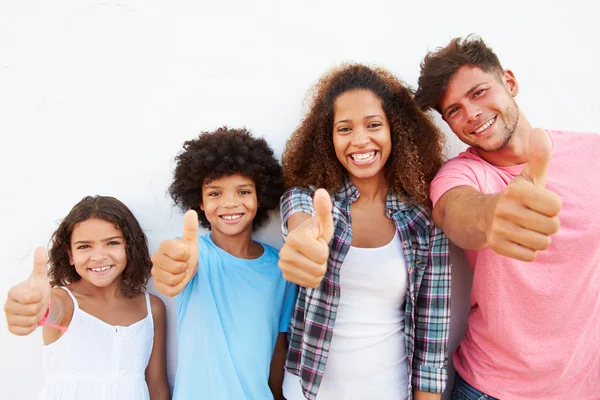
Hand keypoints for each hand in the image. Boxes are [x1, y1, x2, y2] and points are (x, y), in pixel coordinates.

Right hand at [5, 247, 50, 334]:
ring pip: (30, 321)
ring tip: (34, 311)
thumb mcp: (40, 277)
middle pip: (33, 310)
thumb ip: (40, 264)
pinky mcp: (11, 328)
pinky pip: (25, 331)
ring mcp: (8, 317)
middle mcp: (7, 305)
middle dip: (40, 307)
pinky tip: (30, 319)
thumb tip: (40, 248)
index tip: (37, 294)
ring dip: (37, 317)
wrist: (36, 304)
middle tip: (37, 304)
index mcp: (13, 292)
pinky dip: (32, 327)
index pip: (32, 298)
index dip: (40, 296)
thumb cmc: (37, 290)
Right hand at [151, 210, 198, 296]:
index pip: (180, 253)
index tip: (186, 254)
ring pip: (173, 280)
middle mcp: (156, 258)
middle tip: (184, 264)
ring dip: (182, 277)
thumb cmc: (187, 253)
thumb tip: (191, 212)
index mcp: (164, 245)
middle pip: (176, 268)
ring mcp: (155, 272)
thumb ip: (190, 228)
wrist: (185, 266)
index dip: (187, 255)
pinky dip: (178, 287)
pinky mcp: (157, 285)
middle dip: (185, 267)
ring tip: (181, 272)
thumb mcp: (191, 241)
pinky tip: (178, 281)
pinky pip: (170, 290)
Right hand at [278, 189, 333, 287]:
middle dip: (322, 260)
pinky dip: (313, 277)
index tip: (317, 240)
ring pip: (315, 279)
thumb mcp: (323, 220)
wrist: (302, 239)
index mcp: (294, 238)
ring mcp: (283, 266)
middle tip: (315, 250)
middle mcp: (284, 253)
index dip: (324, 248)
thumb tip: (322, 192)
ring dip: (318, 269)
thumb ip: (323, 208)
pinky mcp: (286, 276)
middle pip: (319, 269)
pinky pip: (310, 284)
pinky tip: (308, 265)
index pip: (322, 255)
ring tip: (312, 257)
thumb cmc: (315, 230)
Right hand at [486, 128, 561, 260]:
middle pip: (552, 226)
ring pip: (542, 243)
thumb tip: (539, 131)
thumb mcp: (526, 177)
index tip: (539, 204)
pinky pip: (530, 256)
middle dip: (547, 224)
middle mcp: (505, 209)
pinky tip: (518, 240)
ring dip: (538, 238)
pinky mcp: (496, 246)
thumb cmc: (514, 197)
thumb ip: (538, 157)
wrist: (480, 215)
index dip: (551, 206)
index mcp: (516, 191)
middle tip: (534, 218)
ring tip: (527, 229)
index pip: (555, 206)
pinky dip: (528, 250)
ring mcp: (499, 229)